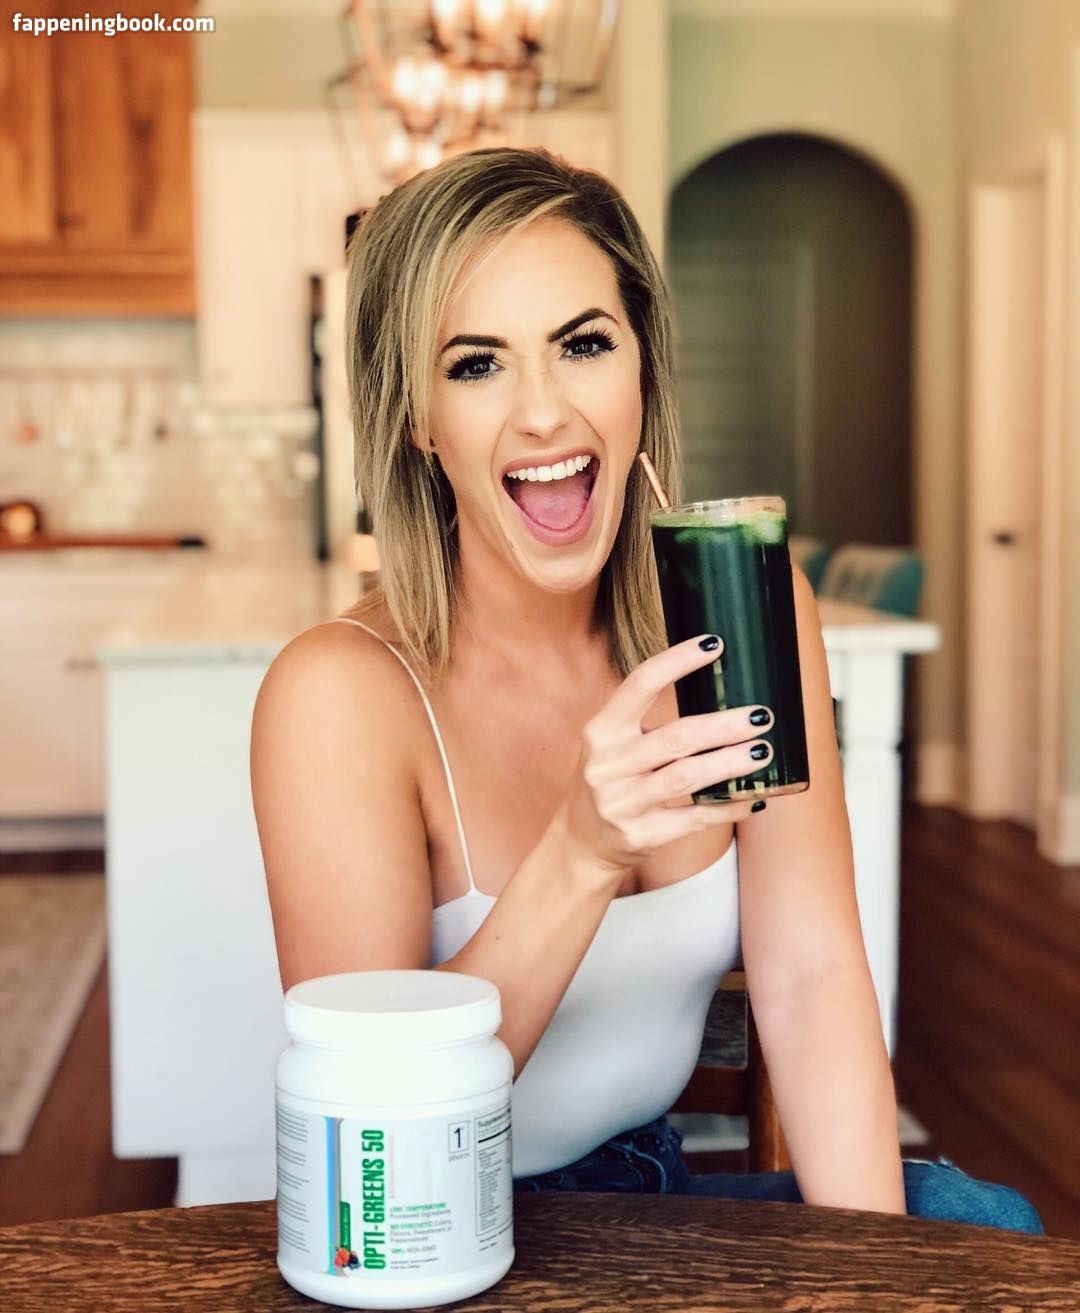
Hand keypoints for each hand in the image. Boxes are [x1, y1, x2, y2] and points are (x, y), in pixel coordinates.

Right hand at [560, 634, 773, 877]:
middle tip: (761, 717)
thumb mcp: (613, 745)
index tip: (715, 645)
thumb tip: (717, 690)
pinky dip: (728, 808)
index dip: (678, 661)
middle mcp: (607, 765)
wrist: (581, 842)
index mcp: (601, 731)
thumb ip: (648, 722)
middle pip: (676, 738)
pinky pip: (694, 819)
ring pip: (687, 778)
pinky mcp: (640, 835)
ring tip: (763, 752)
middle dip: (724, 726)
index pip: (640, 684)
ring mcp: (621, 803)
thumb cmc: (610, 781)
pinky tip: (753, 798)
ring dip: (731, 764)